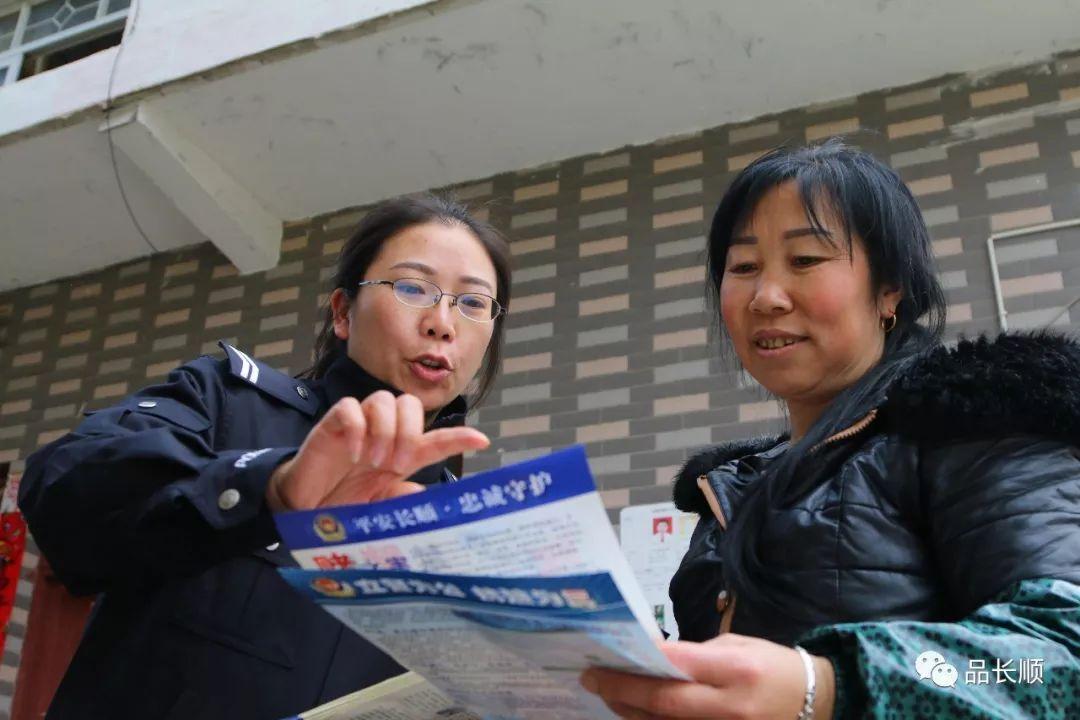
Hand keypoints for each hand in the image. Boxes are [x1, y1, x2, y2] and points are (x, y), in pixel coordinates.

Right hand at [265, 391, 488, 510]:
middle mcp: (383, 435)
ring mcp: (358, 426)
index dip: (458, 438)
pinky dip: (357, 426)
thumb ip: (397, 502)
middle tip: (397, 463)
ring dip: (385, 429)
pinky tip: (353, 451)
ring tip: (374, 460)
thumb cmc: (342, 505)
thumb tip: (421, 494)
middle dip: (410, 430)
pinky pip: (350, 407)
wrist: (302, 506)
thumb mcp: (374, 509)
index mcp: (400, 456)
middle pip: (410, 404)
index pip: (434, 440)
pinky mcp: (332, 424)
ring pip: (383, 400)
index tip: (481, 441)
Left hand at [580, 634, 834, 719]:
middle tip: (591, 678)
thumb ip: (694, 655)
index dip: (635, 667)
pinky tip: (633, 713)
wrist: (816, 703)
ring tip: (606, 693)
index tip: (603, 658)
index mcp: (736, 672)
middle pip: (664, 706)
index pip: (675, 670)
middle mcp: (729, 709)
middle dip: (621, 691)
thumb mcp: (736, 647)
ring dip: (630, 712)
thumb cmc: (772, 666)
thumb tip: (652, 658)